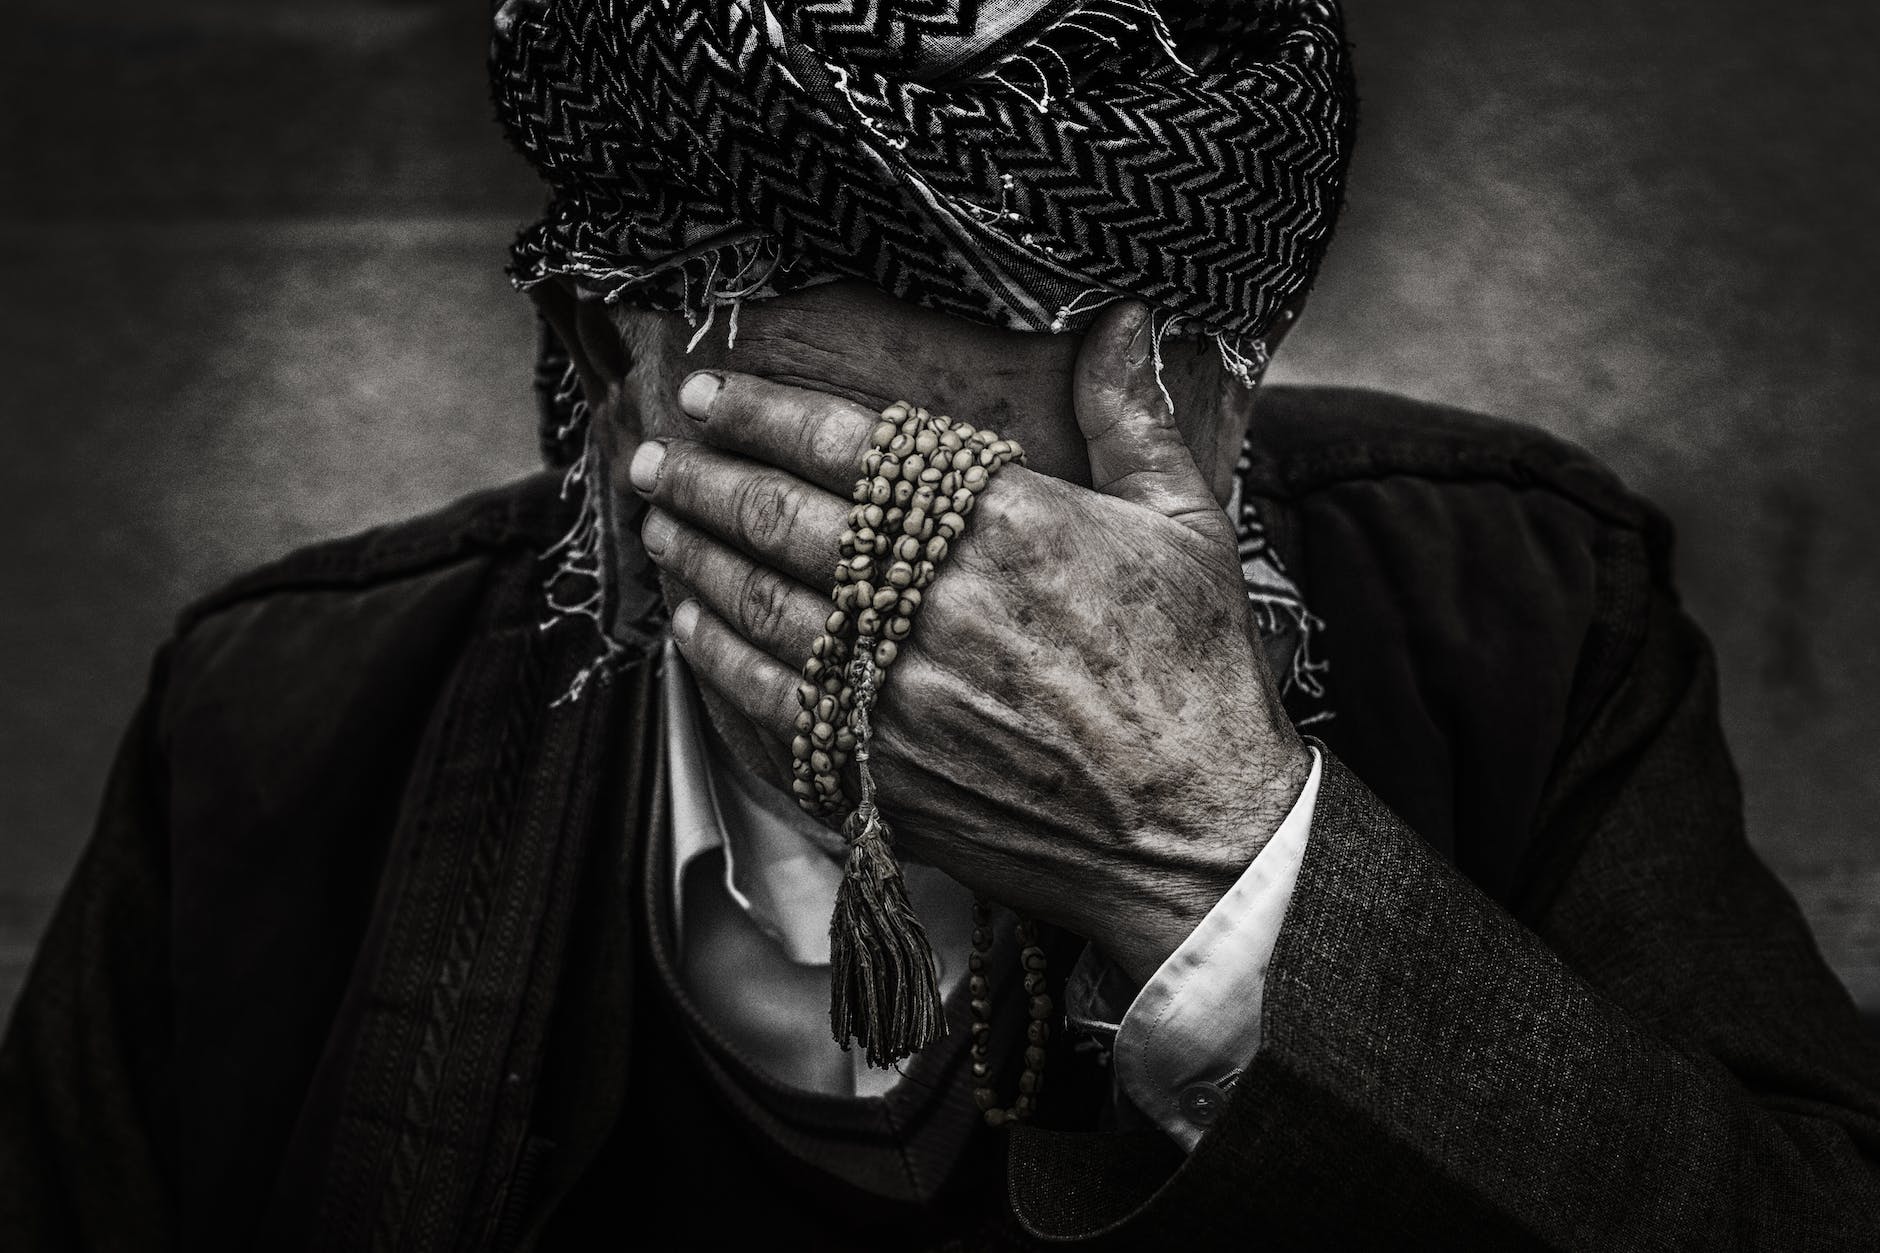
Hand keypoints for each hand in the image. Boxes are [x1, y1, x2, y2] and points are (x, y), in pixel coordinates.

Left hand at [632, 302, 1311, 981]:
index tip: (710, 392)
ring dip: (695, 558)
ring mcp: (895, 692)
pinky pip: (767, 704)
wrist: (1195, 835)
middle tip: (655, 456)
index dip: (765, 412)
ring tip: (659, 524)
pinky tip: (690, 627)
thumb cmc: (1197, 676)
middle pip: (780, 521)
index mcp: (1002, 524)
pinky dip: (716, 657)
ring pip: (758, 607)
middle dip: (703, 480)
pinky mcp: (879, 770)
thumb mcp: (1187, 526)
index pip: (848, 446)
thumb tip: (1117, 319)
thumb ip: (1129, 417)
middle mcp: (931, 602)